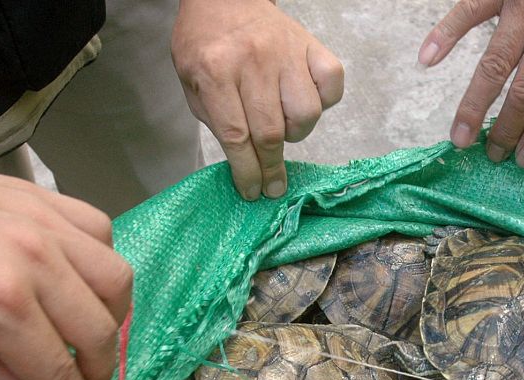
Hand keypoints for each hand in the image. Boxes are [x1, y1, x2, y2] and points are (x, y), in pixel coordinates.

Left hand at [0, 153, 131, 379]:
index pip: (58, 372)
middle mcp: (34, 263)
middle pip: (97, 332)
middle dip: (98, 374)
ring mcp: (45, 226)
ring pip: (116, 281)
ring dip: (111, 319)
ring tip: (89, 333)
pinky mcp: (47, 200)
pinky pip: (102, 234)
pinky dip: (101, 265)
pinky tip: (78, 281)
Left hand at [172, 0, 343, 199]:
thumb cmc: (205, 44)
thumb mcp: (191, 83)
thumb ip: (216, 121)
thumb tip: (245, 167)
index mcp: (215, 70)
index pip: (236, 136)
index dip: (247, 171)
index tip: (252, 191)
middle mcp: (254, 60)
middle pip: (271, 132)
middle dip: (271, 168)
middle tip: (272, 187)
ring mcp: (287, 51)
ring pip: (306, 114)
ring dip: (295, 132)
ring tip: (281, 125)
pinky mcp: (312, 45)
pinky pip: (331, 86)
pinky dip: (323, 102)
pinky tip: (303, 101)